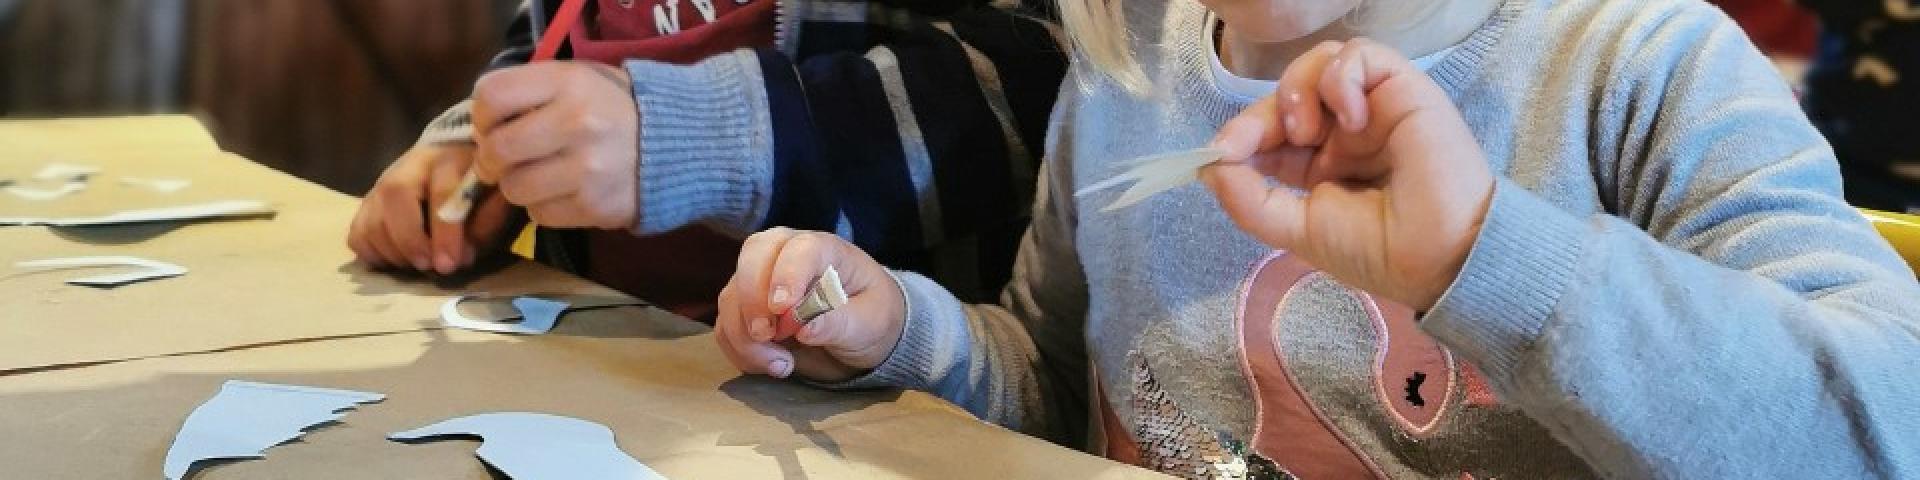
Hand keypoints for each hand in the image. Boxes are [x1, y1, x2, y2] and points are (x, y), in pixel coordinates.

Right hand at [348, 144, 515, 273]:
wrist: (451, 165)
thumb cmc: (477, 190)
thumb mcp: (494, 202)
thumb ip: (486, 224)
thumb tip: (461, 256)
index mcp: (448, 160)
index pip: (442, 192)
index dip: (444, 233)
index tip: (448, 265)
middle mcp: (409, 167)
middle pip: (395, 196)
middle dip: (410, 240)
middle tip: (426, 266)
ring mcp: (381, 184)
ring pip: (371, 217)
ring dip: (392, 251)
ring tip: (416, 264)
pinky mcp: (366, 204)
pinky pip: (357, 233)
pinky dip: (372, 253)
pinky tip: (396, 260)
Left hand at [469, 61, 639, 229]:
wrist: (681, 145)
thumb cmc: (615, 108)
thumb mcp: (579, 80)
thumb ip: (531, 91)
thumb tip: (481, 128)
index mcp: (569, 83)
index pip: (492, 96)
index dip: (482, 115)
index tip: (493, 125)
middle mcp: (577, 123)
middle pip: (497, 149)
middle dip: (493, 159)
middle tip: (506, 160)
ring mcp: (587, 169)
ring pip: (514, 188)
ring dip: (519, 186)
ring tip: (542, 176)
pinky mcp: (594, 207)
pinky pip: (540, 215)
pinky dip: (545, 207)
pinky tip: (566, 192)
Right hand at [714, 228, 906, 382]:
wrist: (859, 337)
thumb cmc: (870, 319)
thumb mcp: (868, 325)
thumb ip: (839, 323)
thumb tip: (804, 327)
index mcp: (825, 249)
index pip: (801, 249)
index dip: (787, 275)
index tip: (782, 309)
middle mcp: (785, 254)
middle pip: (752, 257)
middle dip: (752, 300)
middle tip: (767, 336)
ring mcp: (760, 280)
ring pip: (732, 297)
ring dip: (746, 337)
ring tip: (782, 366)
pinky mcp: (745, 310)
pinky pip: (726, 327)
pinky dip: (740, 351)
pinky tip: (772, 366)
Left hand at [1200, 39, 1493, 309]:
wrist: (1441, 255)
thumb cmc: (1376, 251)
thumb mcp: (1297, 231)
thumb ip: (1250, 201)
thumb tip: (1209, 167)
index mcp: (1318, 166)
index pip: (1267, 133)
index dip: (1239, 135)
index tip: (1220, 153)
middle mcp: (1342, 133)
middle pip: (1287, 95)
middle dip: (1262, 116)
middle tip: (1262, 142)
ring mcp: (1371, 109)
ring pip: (1320, 64)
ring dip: (1297, 89)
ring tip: (1308, 131)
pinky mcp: (1401, 88)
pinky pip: (1360, 55)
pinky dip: (1341, 78)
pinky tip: (1350, 117)